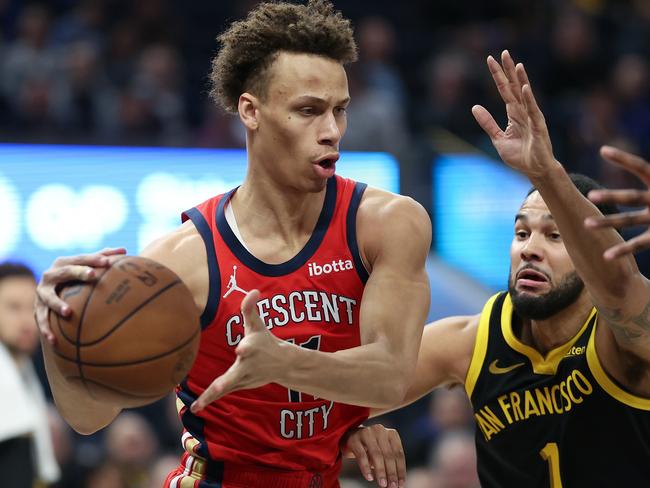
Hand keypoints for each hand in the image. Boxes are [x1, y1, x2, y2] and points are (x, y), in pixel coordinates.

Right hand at [35, 247, 125, 342]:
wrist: (49, 291)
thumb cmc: (75, 277)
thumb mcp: (87, 266)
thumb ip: (103, 257)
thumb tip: (124, 250)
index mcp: (63, 263)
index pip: (80, 259)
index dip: (93, 259)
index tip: (107, 262)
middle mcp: (50, 275)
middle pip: (65, 272)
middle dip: (78, 273)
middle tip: (93, 275)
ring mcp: (42, 292)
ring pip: (48, 298)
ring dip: (56, 304)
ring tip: (68, 312)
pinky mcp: (38, 309)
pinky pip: (41, 320)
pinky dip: (46, 330)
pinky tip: (54, 341)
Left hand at [191, 289, 285, 411]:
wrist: (282, 364)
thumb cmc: (265, 341)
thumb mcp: (259, 325)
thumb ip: (251, 309)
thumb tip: (253, 290)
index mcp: (254, 349)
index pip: (250, 348)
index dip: (246, 348)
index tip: (240, 348)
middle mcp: (248, 366)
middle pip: (237, 374)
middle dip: (227, 381)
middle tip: (219, 386)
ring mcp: (243, 379)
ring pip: (226, 388)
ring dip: (212, 395)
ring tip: (198, 405)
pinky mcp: (237, 385)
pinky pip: (221, 393)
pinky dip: (209, 400)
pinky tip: (195, 408)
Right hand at [342, 424, 405, 487]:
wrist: (350, 438)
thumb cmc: (371, 448)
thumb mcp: (383, 452)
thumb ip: (389, 463)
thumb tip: (396, 482)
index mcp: (391, 434)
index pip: (398, 454)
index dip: (400, 470)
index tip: (401, 484)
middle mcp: (380, 431)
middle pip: (388, 455)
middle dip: (391, 473)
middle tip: (392, 486)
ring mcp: (367, 433)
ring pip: (376, 455)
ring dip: (380, 472)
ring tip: (382, 484)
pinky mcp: (354, 439)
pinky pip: (361, 455)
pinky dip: (366, 468)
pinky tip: (369, 478)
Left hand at [472, 50, 556, 179]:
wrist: (535, 170)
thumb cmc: (520, 155)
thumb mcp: (497, 139)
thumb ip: (487, 123)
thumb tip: (474, 107)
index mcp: (514, 113)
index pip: (505, 90)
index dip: (498, 75)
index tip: (490, 59)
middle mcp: (523, 111)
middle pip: (514, 87)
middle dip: (509, 70)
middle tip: (503, 53)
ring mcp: (532, 117)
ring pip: (524, 95)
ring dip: (521, 80)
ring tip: (516, 64)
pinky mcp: (538, 126)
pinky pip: (532, 110)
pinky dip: (528, 99)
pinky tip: (524, 87)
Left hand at [585, 146, 649, 258]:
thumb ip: (648, 176)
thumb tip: (614, 152)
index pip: (641, 167)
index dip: (623, 159)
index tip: (603, 150)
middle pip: (633, 197)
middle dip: (612, 197)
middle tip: (590, 195)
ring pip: (630, 220)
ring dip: (608, 222)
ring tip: (585, 224)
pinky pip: (639, 244)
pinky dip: (623, 249)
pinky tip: (606, 256)